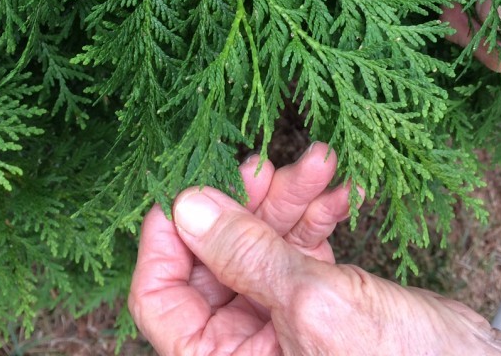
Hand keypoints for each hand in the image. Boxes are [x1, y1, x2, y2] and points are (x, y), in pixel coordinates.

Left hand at [129, 145, 500, 354]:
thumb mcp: (315, 304)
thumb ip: (246, 256)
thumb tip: (186, 208)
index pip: (160, 300)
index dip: (166, 241)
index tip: (187, 187)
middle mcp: (246, 345)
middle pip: (213, 259)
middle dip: (244, 204)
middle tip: (267, 165)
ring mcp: (280, 321)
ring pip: (258, 242)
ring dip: (288, 198)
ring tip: (319, 162)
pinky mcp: (316, 300)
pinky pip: (297, 246)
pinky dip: (315, 214)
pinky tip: (339, 189)